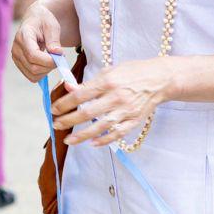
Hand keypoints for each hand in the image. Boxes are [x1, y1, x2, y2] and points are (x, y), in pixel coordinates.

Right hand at [11, 1, 62, 81]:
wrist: (35, 20)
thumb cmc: (44, 21)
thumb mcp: (52, 25)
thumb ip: (54, 39)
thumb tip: (57, 53)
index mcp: (23, 35)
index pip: (33, 55)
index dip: (48, 61)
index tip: (61, 57)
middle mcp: (16, 48)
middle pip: (33, 67)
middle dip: (50, 66)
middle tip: (60, 58)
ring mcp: (16, 58)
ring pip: (33, 75)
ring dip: (47, 71)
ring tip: (53, 59)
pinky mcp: (19, 64)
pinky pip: (32, 77)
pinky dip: (42, 74)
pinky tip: (46, 63)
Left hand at [53, 58, 171, 147]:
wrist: (160, 79)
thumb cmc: (133, 72)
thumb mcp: (110, 71)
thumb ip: (90, 82)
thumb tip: (68, 88)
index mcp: (108, 82)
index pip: (80, 95)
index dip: (64, 103)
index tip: (54, 109)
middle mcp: (116, 97)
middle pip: (87, 113)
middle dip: (68, 120)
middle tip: (56, 124)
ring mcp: (126, 111)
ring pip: (99, 127)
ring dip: (81, 135)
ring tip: (68, 140)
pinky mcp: (134, 121)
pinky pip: (116, 134)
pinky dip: (104, 140)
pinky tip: (91, 143)